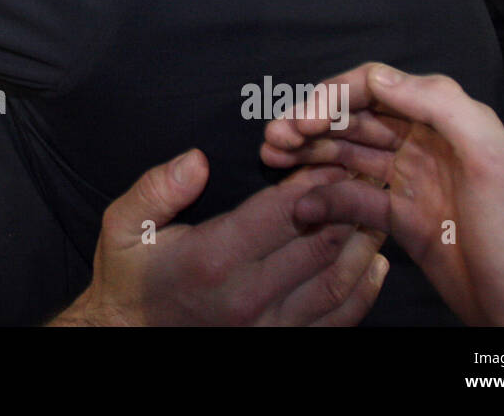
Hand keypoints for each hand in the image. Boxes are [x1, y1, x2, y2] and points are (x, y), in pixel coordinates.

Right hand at [51, 149, 387, 325]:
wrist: (128, 338)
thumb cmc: (129, 277)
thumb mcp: (124, 224)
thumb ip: (158, 188)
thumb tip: (198, 160)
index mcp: (212, 258)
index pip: (281, 214)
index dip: (315, 183)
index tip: (333, 157)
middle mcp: (246, 296)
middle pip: (318, 246)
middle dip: (348, 206)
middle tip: (369, 176)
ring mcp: (268, 328)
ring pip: (335, 284)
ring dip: (364, 247)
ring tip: (380, 213)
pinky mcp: (279, 346)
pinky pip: (335, 322)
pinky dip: (363, 294)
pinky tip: (375, 266)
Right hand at [260, 62, 503, 326]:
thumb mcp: (492, 157)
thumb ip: (440, 106)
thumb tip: (378, 75)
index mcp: (446, 118)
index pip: (377, 87)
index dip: (335, 96)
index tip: (303, 118)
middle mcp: (424, 141)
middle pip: (355, 118)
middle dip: (311, 122)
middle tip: (274, 138)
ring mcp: (410, 179)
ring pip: (347, 154)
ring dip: (308, 153)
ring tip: (272, 158)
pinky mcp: (400, 217)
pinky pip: (353, 198)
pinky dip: (325, 198)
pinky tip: (300, 204)